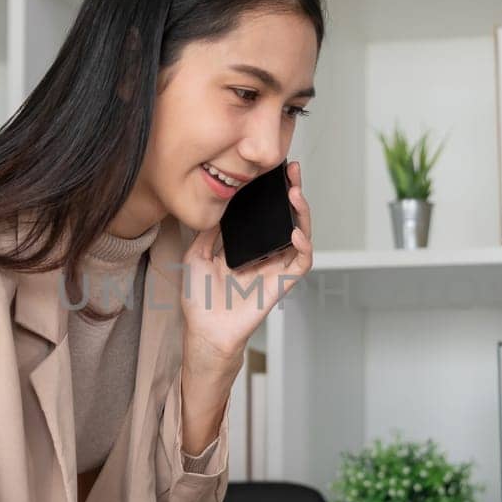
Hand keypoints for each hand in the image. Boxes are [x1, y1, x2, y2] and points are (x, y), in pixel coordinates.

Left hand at [181, 160, 313, 369]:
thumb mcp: (197, 254)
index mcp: (248, 246)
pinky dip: (303, 246)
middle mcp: (266, 254)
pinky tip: (294, 232)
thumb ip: (211, 230)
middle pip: (288, 218)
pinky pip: (301, 263)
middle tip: (292, 172)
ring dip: (302, 214)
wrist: (204, 330)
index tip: (273, 171)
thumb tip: (221, 205)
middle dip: (294, 193)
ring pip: (301, 236)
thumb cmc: (201, 299)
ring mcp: (276, 268)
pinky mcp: (282, 284)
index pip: (266, 214)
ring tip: (295, 194)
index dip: (273, 193)